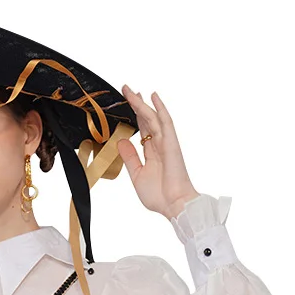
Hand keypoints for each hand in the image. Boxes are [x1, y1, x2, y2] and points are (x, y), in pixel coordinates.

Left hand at [116, 86, 199, 219]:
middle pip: (146, 119)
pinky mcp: (171, 143)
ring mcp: (166, 143)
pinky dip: (160, 108)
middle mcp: (159, 145)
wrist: (174, 205)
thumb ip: (130, 157)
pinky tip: (153, 97)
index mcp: (152, 153)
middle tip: (126, 89)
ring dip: (142, 103)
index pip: (142, 129)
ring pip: (153, 117)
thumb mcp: (137, 174)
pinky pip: (165, 122)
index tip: (126, 104)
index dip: (134, 116)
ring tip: (132, 90)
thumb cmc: (159, 195)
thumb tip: (121, 141)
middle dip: (136, 104)